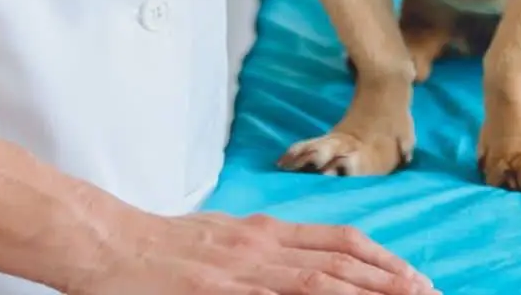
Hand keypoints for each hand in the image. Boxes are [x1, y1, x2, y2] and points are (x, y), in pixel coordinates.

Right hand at [76, 210, 436, 294]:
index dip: (379, 258)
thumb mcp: (218, 238)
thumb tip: (297, 263)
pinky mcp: (220, 293)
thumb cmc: (159, 247)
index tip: (414, 275)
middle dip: (390, 281)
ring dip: (366, 292)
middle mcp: (260, 248)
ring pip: (319, 283)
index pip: (336, 241)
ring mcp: (242, 273)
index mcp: (260, 232)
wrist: (106, 243)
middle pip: (339, 262)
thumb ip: (257, 249)